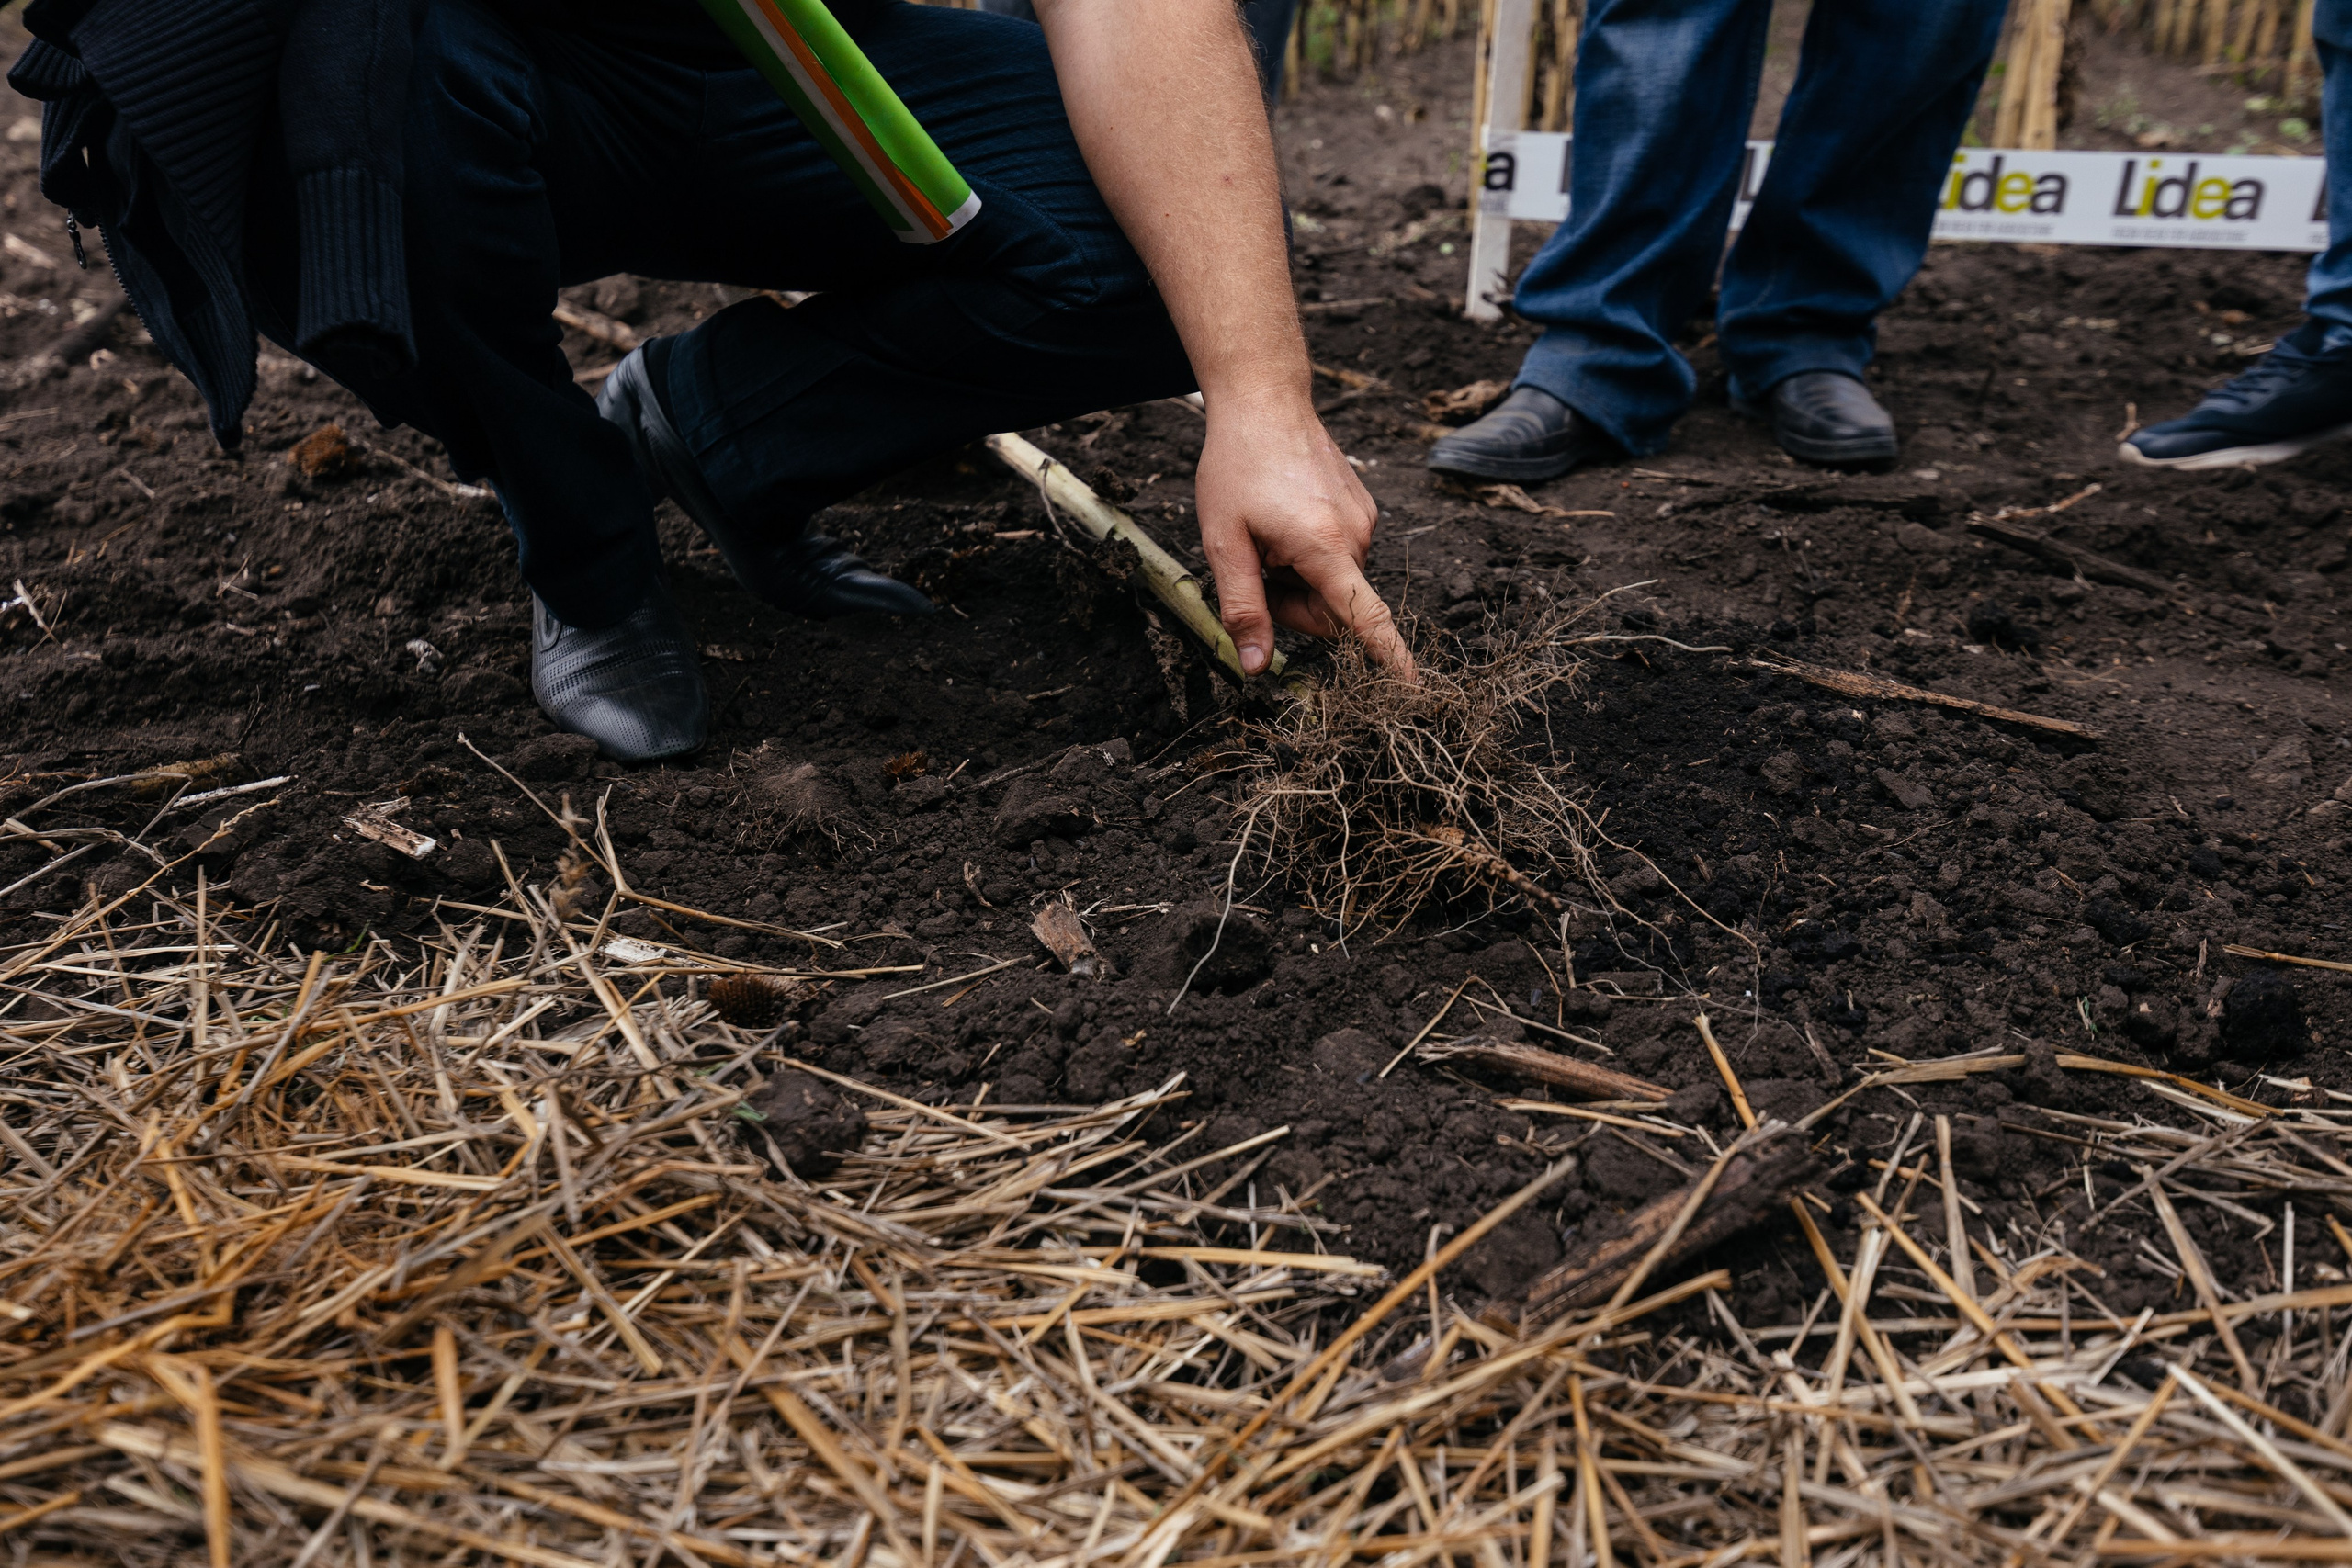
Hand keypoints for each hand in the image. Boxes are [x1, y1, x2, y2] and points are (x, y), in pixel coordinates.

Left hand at [1193, 393, 1415, 680]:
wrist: (1264, 401)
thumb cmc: (1237, 467)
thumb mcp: (1224, 543)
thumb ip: (1242, 607)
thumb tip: (1255, 666)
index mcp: (1326, 548)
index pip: (1367, 618)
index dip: (1390, 659)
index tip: (1415, 692)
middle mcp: (1357, 536)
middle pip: (1333, 611)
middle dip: (1292, 607)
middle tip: (1255, 569)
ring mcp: (1364, 520)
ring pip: (1333, 584)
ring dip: (1298, 578)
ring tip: (1267, 536)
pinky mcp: (1362, 508)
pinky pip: (1337, 556)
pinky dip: (1309, 554)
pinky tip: (1283, 520)